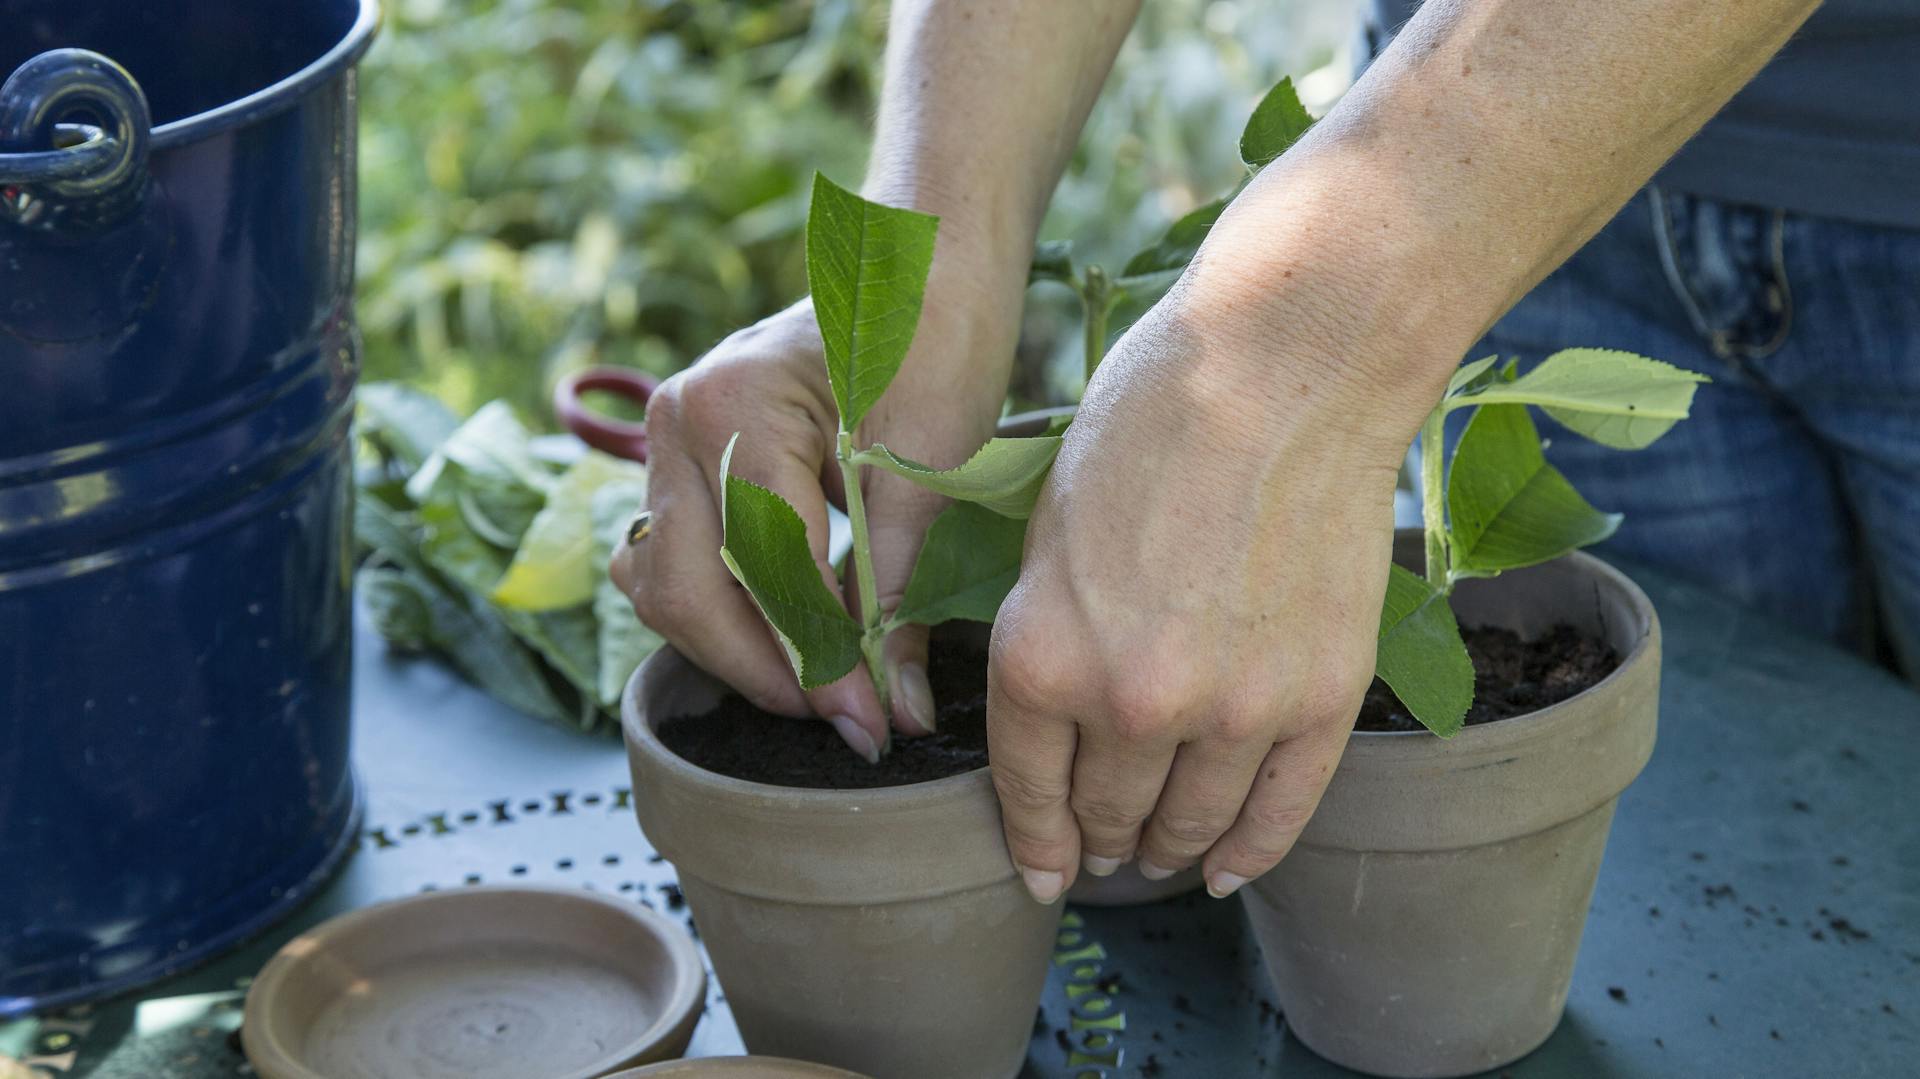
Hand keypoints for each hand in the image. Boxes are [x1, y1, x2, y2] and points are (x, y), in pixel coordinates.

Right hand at [611, 252, 1020, 759]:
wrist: (926, 265)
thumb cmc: (937, 336)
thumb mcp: (929, 463)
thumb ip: (898, 587)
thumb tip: (890, 705)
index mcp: (734, 407)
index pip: (762, 569)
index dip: (817, 659)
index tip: (872, 722)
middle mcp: (679, 422)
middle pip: (685, 590)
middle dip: (765, 671)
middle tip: (847, 723)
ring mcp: (673, 439)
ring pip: (666, 584)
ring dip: (736, 647)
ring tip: (822, 687)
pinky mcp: (689, 460)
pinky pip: (680, 558)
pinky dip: (726, 608)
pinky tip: (793, 637)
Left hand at [986, 268, 1435, 902]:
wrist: (1286, 367)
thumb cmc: (1152, 418)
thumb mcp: (1049, 528)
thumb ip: (1049, 632)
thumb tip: (1056, 707)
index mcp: (1043, 655)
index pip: (1029, 788)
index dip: (1035, 840)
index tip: (1043, 869)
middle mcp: (1133, 703)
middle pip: (1109, 812)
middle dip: (1099, 841)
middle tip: (1102, 852)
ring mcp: (1236, 710)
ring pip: (1191, 822)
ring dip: (1168, 851)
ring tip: (1159, 858)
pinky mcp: (1322, 698)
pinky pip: (1282, 810)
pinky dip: (1250, 850)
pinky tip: (1228, 869)